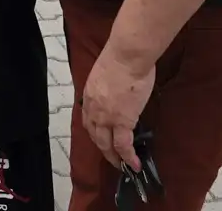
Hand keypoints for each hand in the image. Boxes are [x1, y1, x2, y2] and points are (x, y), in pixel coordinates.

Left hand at [80, 47, 155, 170]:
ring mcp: (106, 116)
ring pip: (106, 144)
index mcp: (89, 94)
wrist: (127, 56)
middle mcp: (93, 108)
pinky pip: (123, 145)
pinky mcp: (122, 121)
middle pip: (94, 135)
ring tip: (122, 165)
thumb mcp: (104, 74)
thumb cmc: (119, 58)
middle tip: (112, 157)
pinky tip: (134, 164)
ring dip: (113, 157)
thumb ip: (106, 87)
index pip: (87, 119)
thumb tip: (115, 93)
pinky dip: (128, 157)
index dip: (95, 131)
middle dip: (103, 148)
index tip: (101, 138)